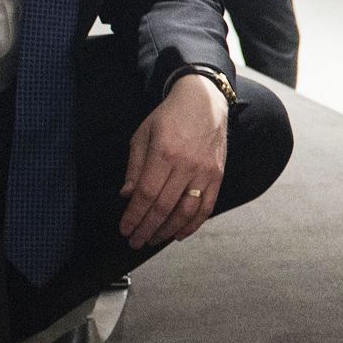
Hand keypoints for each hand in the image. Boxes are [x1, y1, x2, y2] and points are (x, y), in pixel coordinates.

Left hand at [119, 72, 228, 248]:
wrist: (204, 100)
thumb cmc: (169, 116)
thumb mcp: (143, 134)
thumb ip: (135, 166)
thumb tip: (127, 195)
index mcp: (164, 153)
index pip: (146, 194)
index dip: (134, 216)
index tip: (125, 229)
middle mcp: (186, 165)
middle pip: (164, 207)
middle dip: (147, 228)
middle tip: (135, 242)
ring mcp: (205, 172)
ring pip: (186, 211)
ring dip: (168, 230)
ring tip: (154, 239)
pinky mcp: (217, 175)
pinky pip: (207, 206)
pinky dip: (193, 224)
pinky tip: (179, 233)